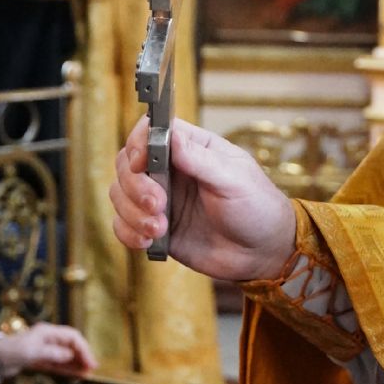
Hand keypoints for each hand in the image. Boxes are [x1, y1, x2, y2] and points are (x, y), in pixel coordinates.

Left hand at [0, 322, 97, 377]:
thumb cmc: (10, 351)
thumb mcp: (32, 352)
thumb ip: (52, 353)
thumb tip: (70, 356)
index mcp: (48, 332)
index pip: (72, 337)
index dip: (83, 349)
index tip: (89, 362)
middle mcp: (49, 338)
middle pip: (71, 345)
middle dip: (83, 355)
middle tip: (92, 368)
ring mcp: (45, 349)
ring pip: (66, 355)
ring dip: (77, 363)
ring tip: (87, 373)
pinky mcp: (40, 359)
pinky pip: (58, 363)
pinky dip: (68, 368)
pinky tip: (75, 374)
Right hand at [110, 117, 297, 281]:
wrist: (262, 252)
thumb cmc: (256, 207)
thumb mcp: (234, 180)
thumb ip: (200, 159)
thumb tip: (170, 135)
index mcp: (191, 148)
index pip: (150, 131)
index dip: (138, 143)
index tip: (142, 163)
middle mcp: (170, 170)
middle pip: (127, 163)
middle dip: (135, 186)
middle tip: (157, 205)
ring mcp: (160, 199)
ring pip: (120, 194)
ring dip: (132, 212)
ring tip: (159, 229)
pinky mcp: (155, 227)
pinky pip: (123, 225)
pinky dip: (128, 233)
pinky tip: (148, 241)